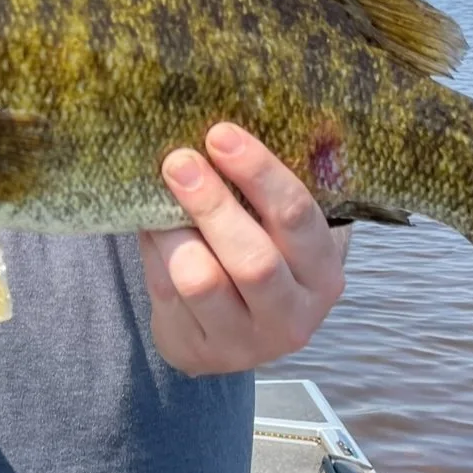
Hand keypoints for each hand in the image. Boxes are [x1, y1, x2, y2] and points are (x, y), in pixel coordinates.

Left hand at [138, 123, 344, 375]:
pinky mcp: (200, 353)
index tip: (219, 134)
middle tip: (178, 160)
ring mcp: (245, 342)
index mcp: (323, 272)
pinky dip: (154, 251)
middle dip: (212, 204)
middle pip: (253, 261)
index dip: (259, 173)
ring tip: (157, 193)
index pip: (298, 217)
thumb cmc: (258, 250)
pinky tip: (149, 223)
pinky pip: (166, 293)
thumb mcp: (280, 226)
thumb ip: (269, 186)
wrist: (233, 326)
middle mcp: (293, 315)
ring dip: (174, 230)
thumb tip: (233, 120)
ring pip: (202, 282)